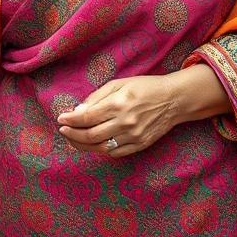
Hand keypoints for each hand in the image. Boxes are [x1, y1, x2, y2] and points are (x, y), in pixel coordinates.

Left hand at [57, 75, 176, 157]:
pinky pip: (115, 153)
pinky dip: (100, 150)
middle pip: (91, 135)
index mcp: (119, 104)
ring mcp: (134, 136)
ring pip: (101, 147)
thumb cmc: (146, 87)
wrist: (174, 100)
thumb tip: (78, 110)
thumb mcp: (120, 84)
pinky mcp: (140, 145)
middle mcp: (126, 122)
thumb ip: (98, 97)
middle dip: (72, 134)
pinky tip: (93, 144)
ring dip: (83, 145)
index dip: (71, 120)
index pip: (87, 117)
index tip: (61, 119)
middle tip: (63, 131)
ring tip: (73, 139)